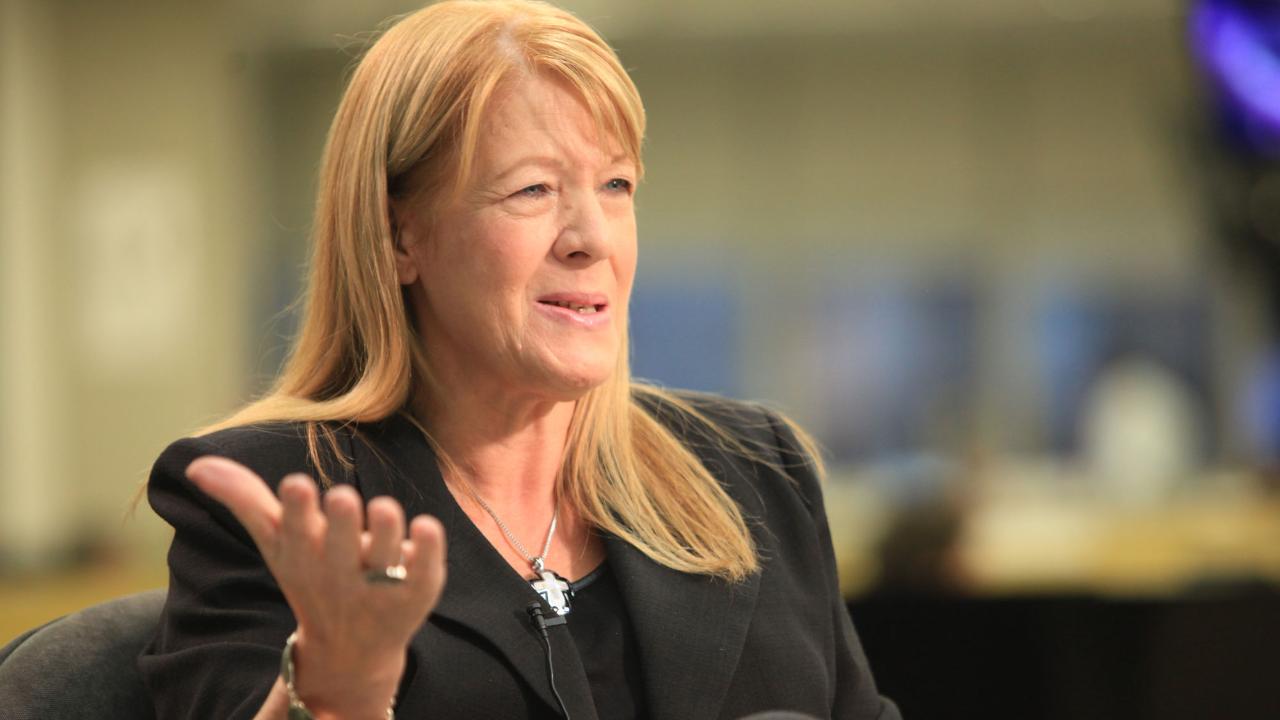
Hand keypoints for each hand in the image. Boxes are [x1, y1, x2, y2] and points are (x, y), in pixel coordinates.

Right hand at [186, 456, 446, 718]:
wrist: (351, 650)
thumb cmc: (311, 577)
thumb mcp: (276, 542)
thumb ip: (244, 499)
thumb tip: (196, 464)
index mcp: (304, 553)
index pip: (297, 529)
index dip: (298, 509)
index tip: (297, 485)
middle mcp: (341, 569)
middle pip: (342, 542)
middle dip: (342, 520)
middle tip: (343, 498)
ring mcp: (381, 583)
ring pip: (386, 553)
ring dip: (387, 530)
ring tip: (386, 508)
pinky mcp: (418, 591)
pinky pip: (427, 568)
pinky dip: (429, 549)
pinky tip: (427, 526)